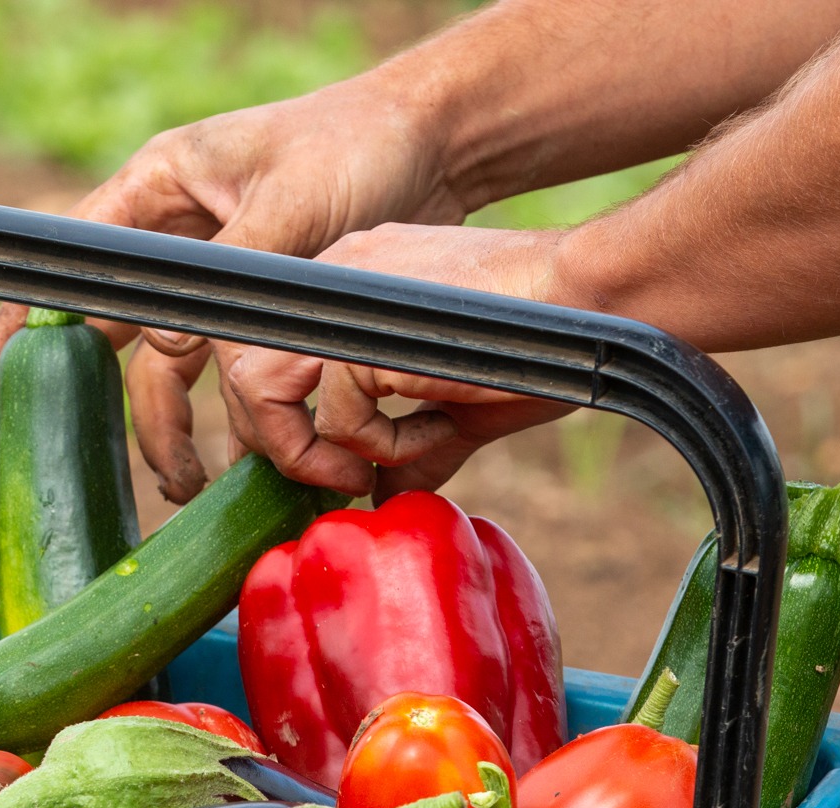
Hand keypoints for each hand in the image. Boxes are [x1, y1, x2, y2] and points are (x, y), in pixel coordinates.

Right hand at [0, 75, 468, 500]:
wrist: (437, 141)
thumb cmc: (360, 144)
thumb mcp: (289, 206)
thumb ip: (228, 279)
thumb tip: (167, 351)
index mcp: (162, 187)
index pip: (78, 261)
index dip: (31, 321)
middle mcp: (180, 234)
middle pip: (120, 333)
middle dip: (124, 408)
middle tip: (139, 469)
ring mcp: (220, 272)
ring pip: (175, 365)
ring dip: (180, 427)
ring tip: (195, 484)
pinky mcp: (264, 304)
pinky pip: (231, 372)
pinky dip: (237, 418)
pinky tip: (250, 461)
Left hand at [222, 224, 579, 498]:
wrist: (598, 300)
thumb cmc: (547, 342)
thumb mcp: (460, 402)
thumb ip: (411, 444)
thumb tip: (382, 496)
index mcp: (348, 283)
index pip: (268, 351)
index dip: (276, 420)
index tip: (326, 470)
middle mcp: (332, 278)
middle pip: (241, 367)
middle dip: (275, 442)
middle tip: (338, 479)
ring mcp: (345, 299)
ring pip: (258, 386)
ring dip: (305, 450)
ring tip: (365, 470)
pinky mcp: (368, 336)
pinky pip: (337, 417)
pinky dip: (381, 446)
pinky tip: (439, 428)